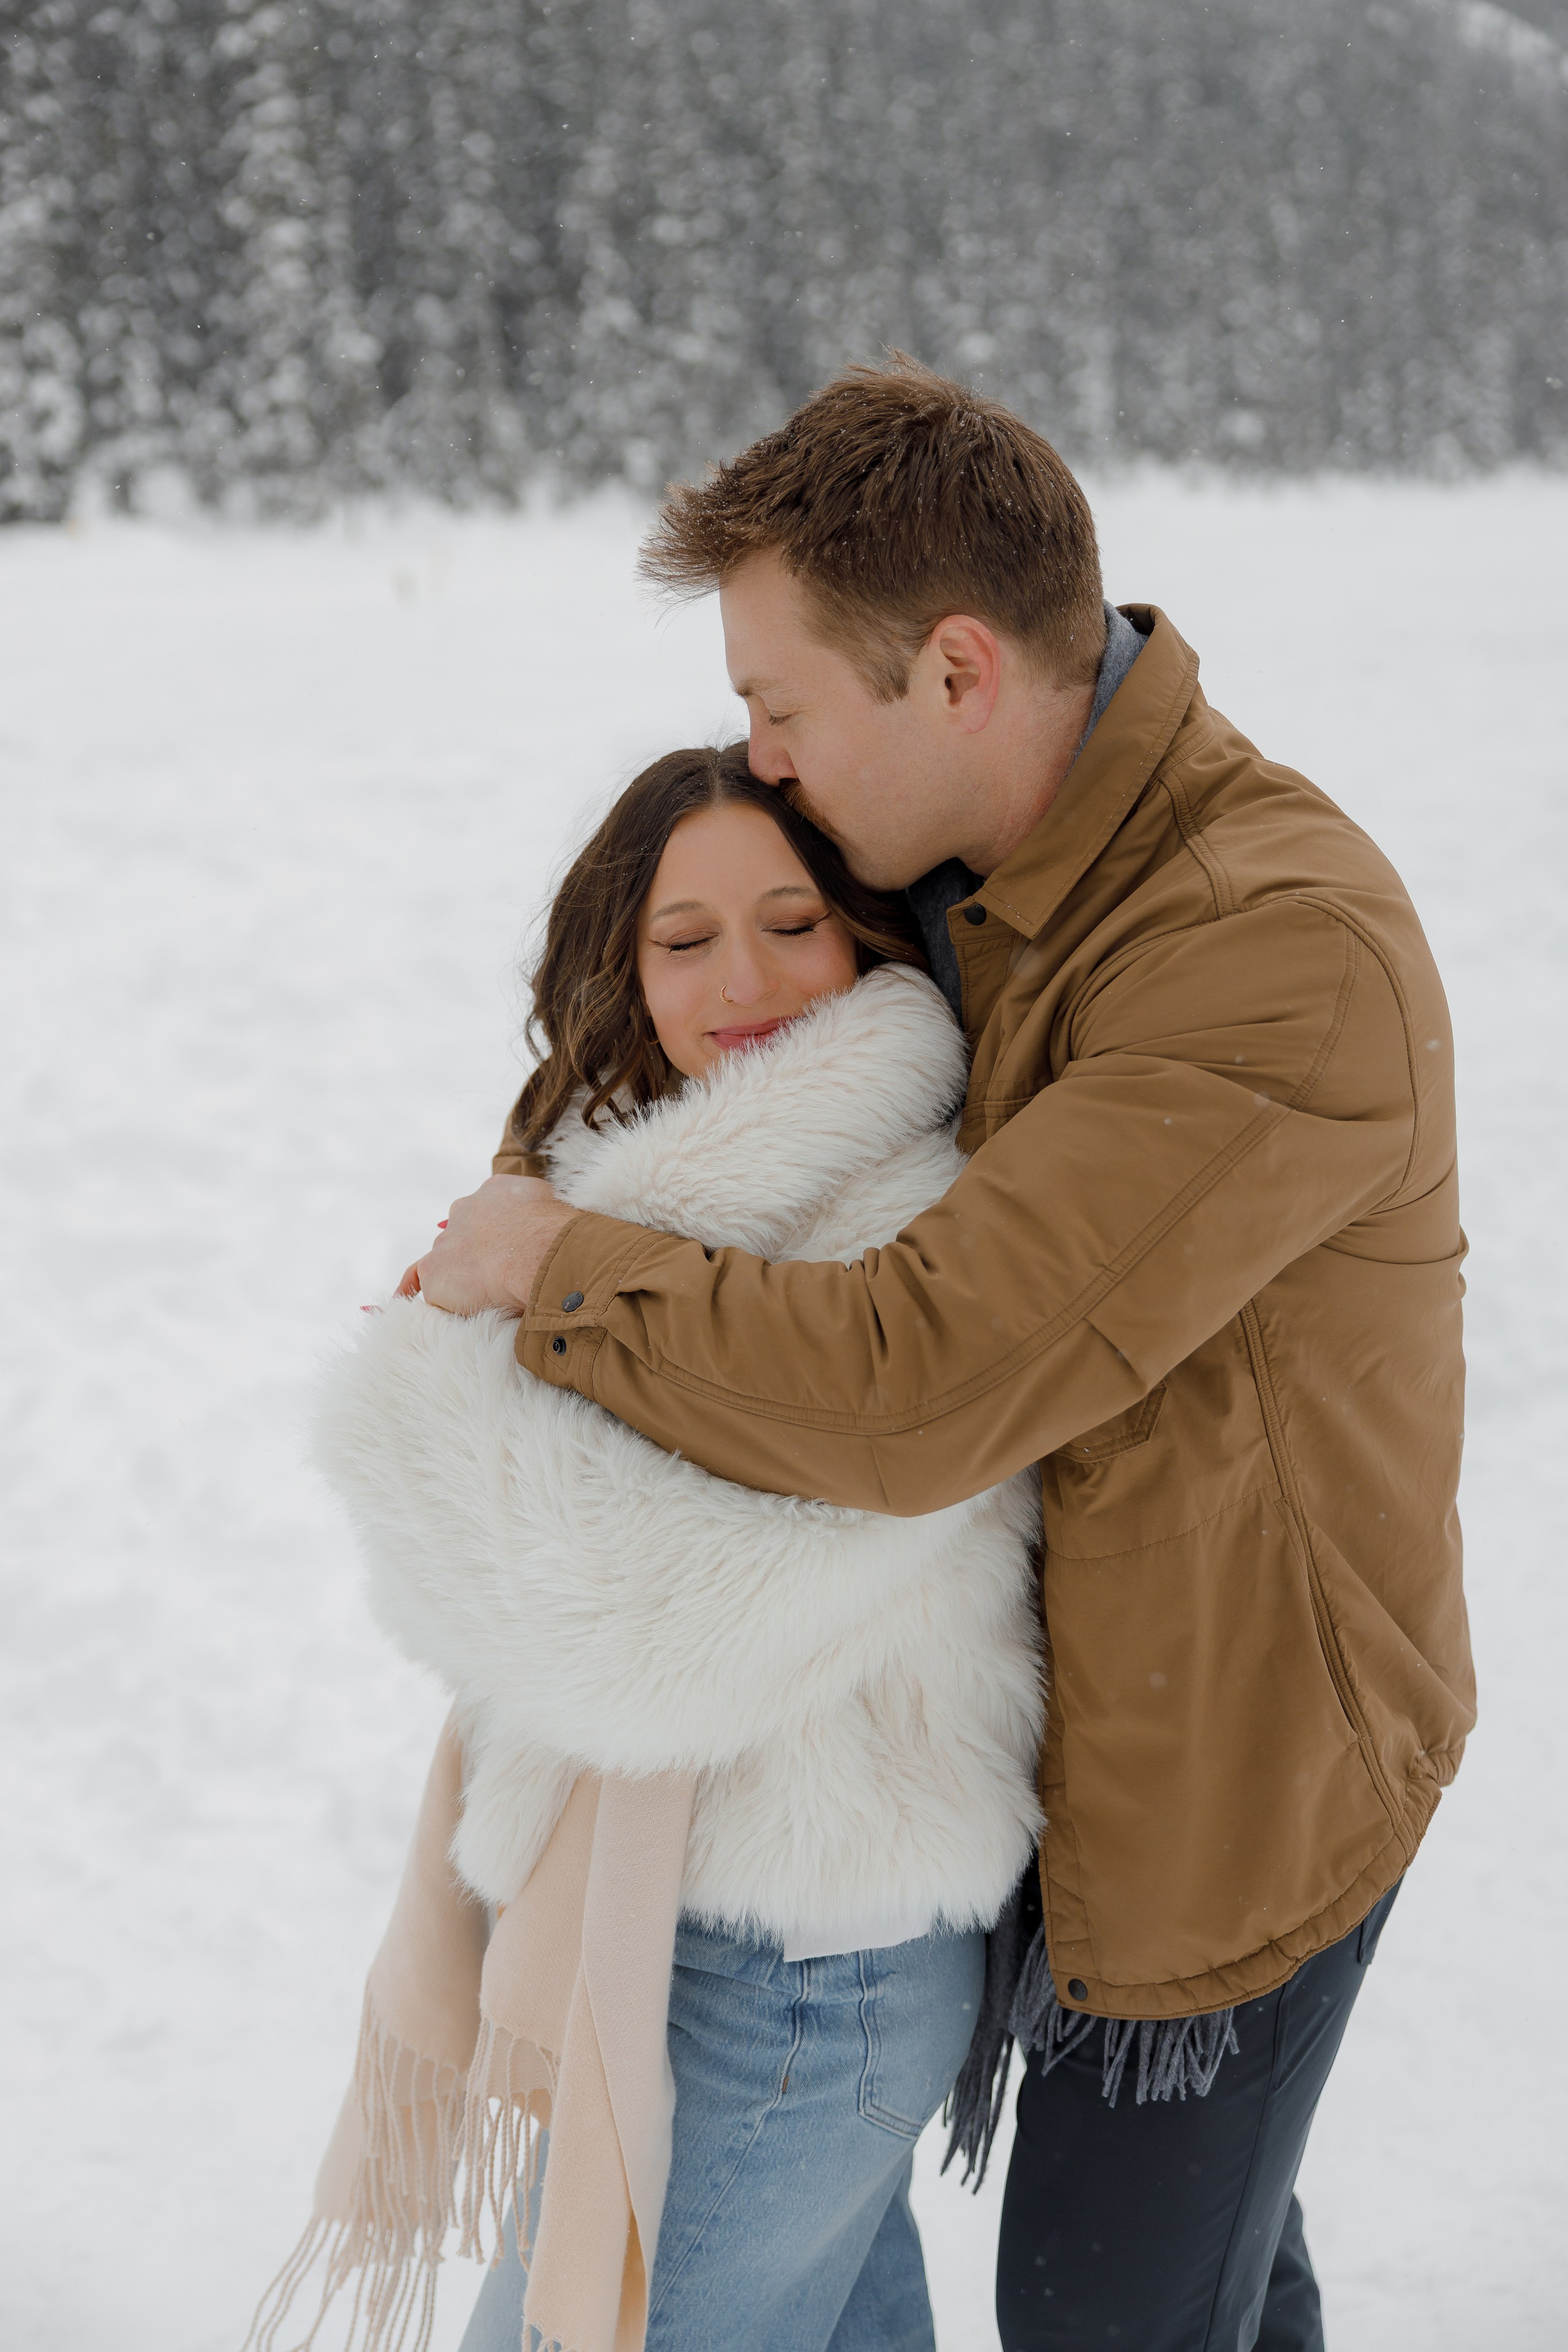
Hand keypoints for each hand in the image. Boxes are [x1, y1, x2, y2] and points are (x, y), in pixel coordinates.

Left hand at [396, 1175, 577, 1315]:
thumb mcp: (556, 1209)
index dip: (494, 1234)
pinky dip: (411, 1287)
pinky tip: (403, 1297)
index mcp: (496, 1191)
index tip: (504, 1248)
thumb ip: (541, 1213)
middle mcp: (465, 1209)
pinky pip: (418, 1281)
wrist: (543, 1253)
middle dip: (476, 1253)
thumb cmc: (561, 1236)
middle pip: (462, 1233)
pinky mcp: (436, 1271)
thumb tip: (544, 1227)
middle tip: (497, 1276)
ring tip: (479, 1295)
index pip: (486, 1212)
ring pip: (446, 1259)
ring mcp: (448, 1240)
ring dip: (460, 1275)